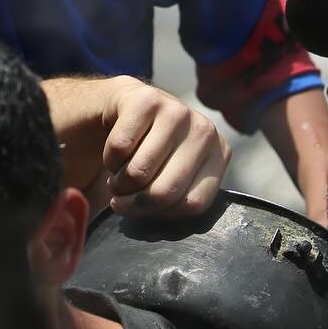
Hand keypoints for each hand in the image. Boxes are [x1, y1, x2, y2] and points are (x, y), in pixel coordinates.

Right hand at [101, 77, 230, 217]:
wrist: (119, 106)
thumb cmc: (146, 151)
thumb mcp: (171, 176)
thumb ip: (179, 198)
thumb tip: (165, 230)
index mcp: (218, 154)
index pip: (192, 204)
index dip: (158, 216)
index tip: (138, 213)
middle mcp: (204, 129)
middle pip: (166, 191)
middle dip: (134, 203)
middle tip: (119, 200)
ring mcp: (176, 109)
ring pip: (140, 172)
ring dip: (118, 183)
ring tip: (116, 177)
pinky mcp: (145, 97)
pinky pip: (120, 148)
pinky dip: (109, 159)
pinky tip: (113, 153)